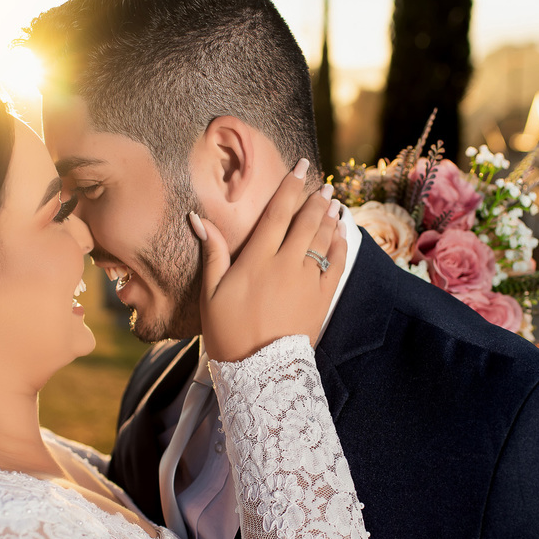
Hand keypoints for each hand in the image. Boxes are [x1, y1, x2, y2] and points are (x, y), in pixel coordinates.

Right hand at [191, 159, 347, 362]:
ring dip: (329, 217)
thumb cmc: (228, 332)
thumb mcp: (211, 293)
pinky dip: (339, 245)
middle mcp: (286, 263)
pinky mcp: (322, 297)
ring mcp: (307, 280)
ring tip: (333, 202)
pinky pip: (336, 263)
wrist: (260, 371)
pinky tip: (340, 234)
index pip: (277, 213)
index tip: (300, 167)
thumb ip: (212, 253)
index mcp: (257, 259)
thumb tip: (198, 219)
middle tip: (322, 182)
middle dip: (315, 198)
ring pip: (323, 239)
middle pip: (305, 221)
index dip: (290, 187)